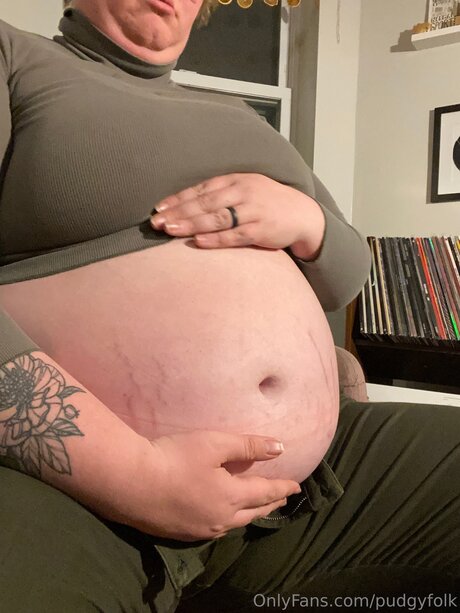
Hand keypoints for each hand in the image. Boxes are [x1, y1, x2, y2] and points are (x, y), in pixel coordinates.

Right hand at [136, 430, 300, 540]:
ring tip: (256, 508)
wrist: (130, 482)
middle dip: (270, 504)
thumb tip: (281, 448)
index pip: (265, 492)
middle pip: (253, 512)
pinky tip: (222, 518)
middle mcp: (220, 519)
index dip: (282, 488)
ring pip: (234, 524)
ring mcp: (199, 529)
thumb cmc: (175, 457)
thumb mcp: (214, 444)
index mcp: (231, 497)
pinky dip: (228, 521)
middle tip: (281, 499)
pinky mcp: (180, 533)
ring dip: (249, 514)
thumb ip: (248, 446)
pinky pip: (214, 529)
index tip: (297, 487)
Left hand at [150, 173, 324, 260]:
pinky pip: (234, 235)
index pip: (201, 189)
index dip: (178, 199)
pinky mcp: (261, 230)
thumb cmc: (267, 203)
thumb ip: (220, 194)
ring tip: (170, 230)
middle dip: (178, 212)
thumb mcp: (246, 189)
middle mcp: (242, 192)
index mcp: (236, 180)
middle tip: (156, 222)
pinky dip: (215, 239)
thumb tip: (187, 205)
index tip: (158, 208)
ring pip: (216, 218)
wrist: (302, 214)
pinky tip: (198, 242)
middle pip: (204, 203)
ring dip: (191, 224)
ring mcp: (252, 211)